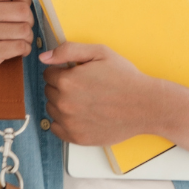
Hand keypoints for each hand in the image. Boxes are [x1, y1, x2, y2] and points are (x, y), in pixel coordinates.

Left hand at [40, 42, 162, 145]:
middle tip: (85, 86)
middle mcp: (64, 103)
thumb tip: (43, 57)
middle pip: (49, 91)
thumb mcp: (99, 53)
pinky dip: (64, 121)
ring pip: (52, 109)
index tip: (78, 73)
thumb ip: (68, 50)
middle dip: (62, 86)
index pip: (49, 73)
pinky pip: (56, 128)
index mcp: (67, 81)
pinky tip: (80, 114)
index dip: (63, 70)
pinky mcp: (76, 138)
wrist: (145, 106)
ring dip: (62, 103)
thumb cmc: (124, 77)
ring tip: (85, 100)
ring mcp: (69, 123)